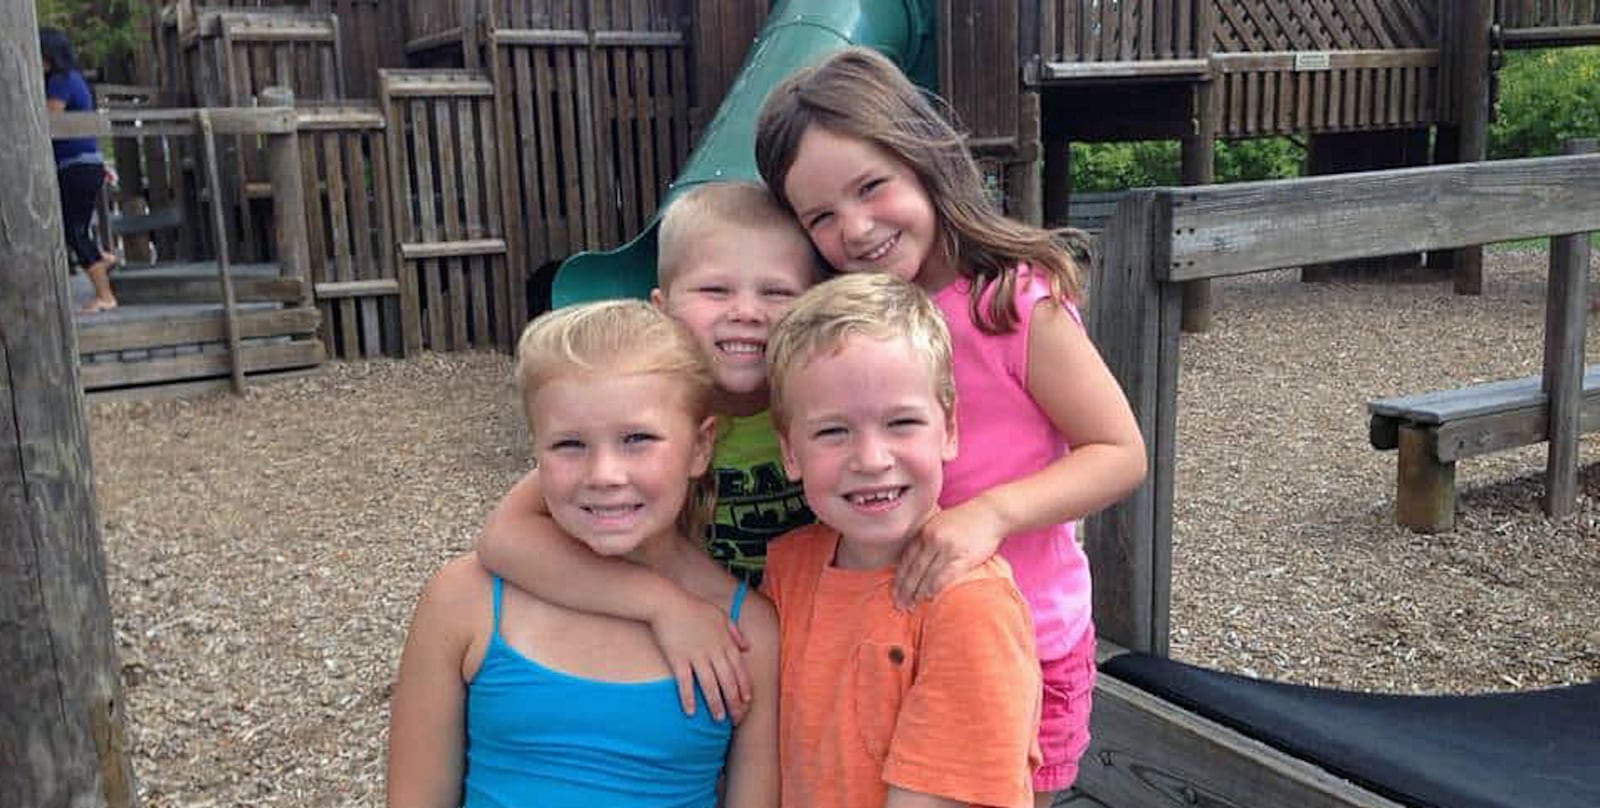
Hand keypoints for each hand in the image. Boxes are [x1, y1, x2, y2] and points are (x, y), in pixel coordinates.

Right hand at [649, 589, 752, 722]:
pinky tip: (690, 712)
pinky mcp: (678, 659)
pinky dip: (688, 698)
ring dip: (716, 704)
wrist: (668, 601)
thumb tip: (748, 647)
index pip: (740, 670)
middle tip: (737, 719)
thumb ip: (735, 632)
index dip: (744, 688)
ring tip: (719, 719)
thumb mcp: (721, 616)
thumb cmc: (694, 608)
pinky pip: (685, 683)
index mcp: (726, 642)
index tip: (747, 703)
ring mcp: (696, 656)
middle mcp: (714, 651)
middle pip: (728, 682)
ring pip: (710, 685)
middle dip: (735, 702)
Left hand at [894, 498, 1008, 608]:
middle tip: (898, 604)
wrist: (991, 513)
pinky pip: (944, 577)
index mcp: (925, 531)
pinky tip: (928, 598)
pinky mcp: (962, 557)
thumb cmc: (967, 519)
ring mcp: (947, 548)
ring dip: (917, 593)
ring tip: (911, 606)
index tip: (894, 591)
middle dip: (904, 589)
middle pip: (913, 569)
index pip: (907, 559)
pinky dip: (934, 589)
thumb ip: (927, 538)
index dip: (899, 577)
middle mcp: (932, 539)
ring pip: (926, 575)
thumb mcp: (940, 523)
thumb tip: (917, 562)